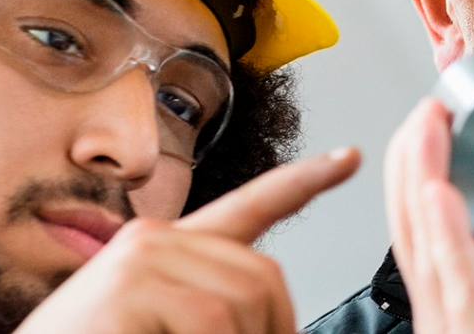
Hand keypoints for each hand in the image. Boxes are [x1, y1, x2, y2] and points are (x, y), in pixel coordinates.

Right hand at [14, 147, 360, 333]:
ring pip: (241, 306)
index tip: (348, 158)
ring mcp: (138, 259)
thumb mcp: (171, 324)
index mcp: (173, 250)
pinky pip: (208, 324)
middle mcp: (156, 240)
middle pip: (263, 277)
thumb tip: (277, 321)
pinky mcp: (125, 287)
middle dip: (270, 331)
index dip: (306, 181)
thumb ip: (222, 309)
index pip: (252, 204)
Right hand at [385, 99, 473, 333]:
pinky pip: (452, 283)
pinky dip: (443, 237)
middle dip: (416, 157)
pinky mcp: (468, 332)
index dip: (437, 157)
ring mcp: (455, 314)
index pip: (443, 205)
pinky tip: (438, 193)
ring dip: (419, 177)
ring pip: (421, 240)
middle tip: (431, 105)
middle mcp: (458, 288)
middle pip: (420, 215)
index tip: (447, 110)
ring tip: (426, 126)